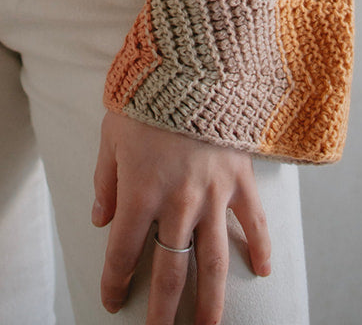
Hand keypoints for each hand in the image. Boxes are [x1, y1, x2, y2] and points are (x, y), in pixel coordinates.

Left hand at [92, 111, 270, 324]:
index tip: (112, 301)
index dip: (115, 281)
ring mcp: (213, 193)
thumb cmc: (145, 95)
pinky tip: (262, 273)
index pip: (122, 251)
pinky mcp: (240, 178)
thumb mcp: (111, 132)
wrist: (192, 62)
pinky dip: (259, 248)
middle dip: (164, 311)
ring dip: (211, 301)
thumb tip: (99, 219)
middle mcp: (177, 201)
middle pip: (170, 270)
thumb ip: (105, 179)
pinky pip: (253, 221)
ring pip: (213, 261)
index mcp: (140, 190)